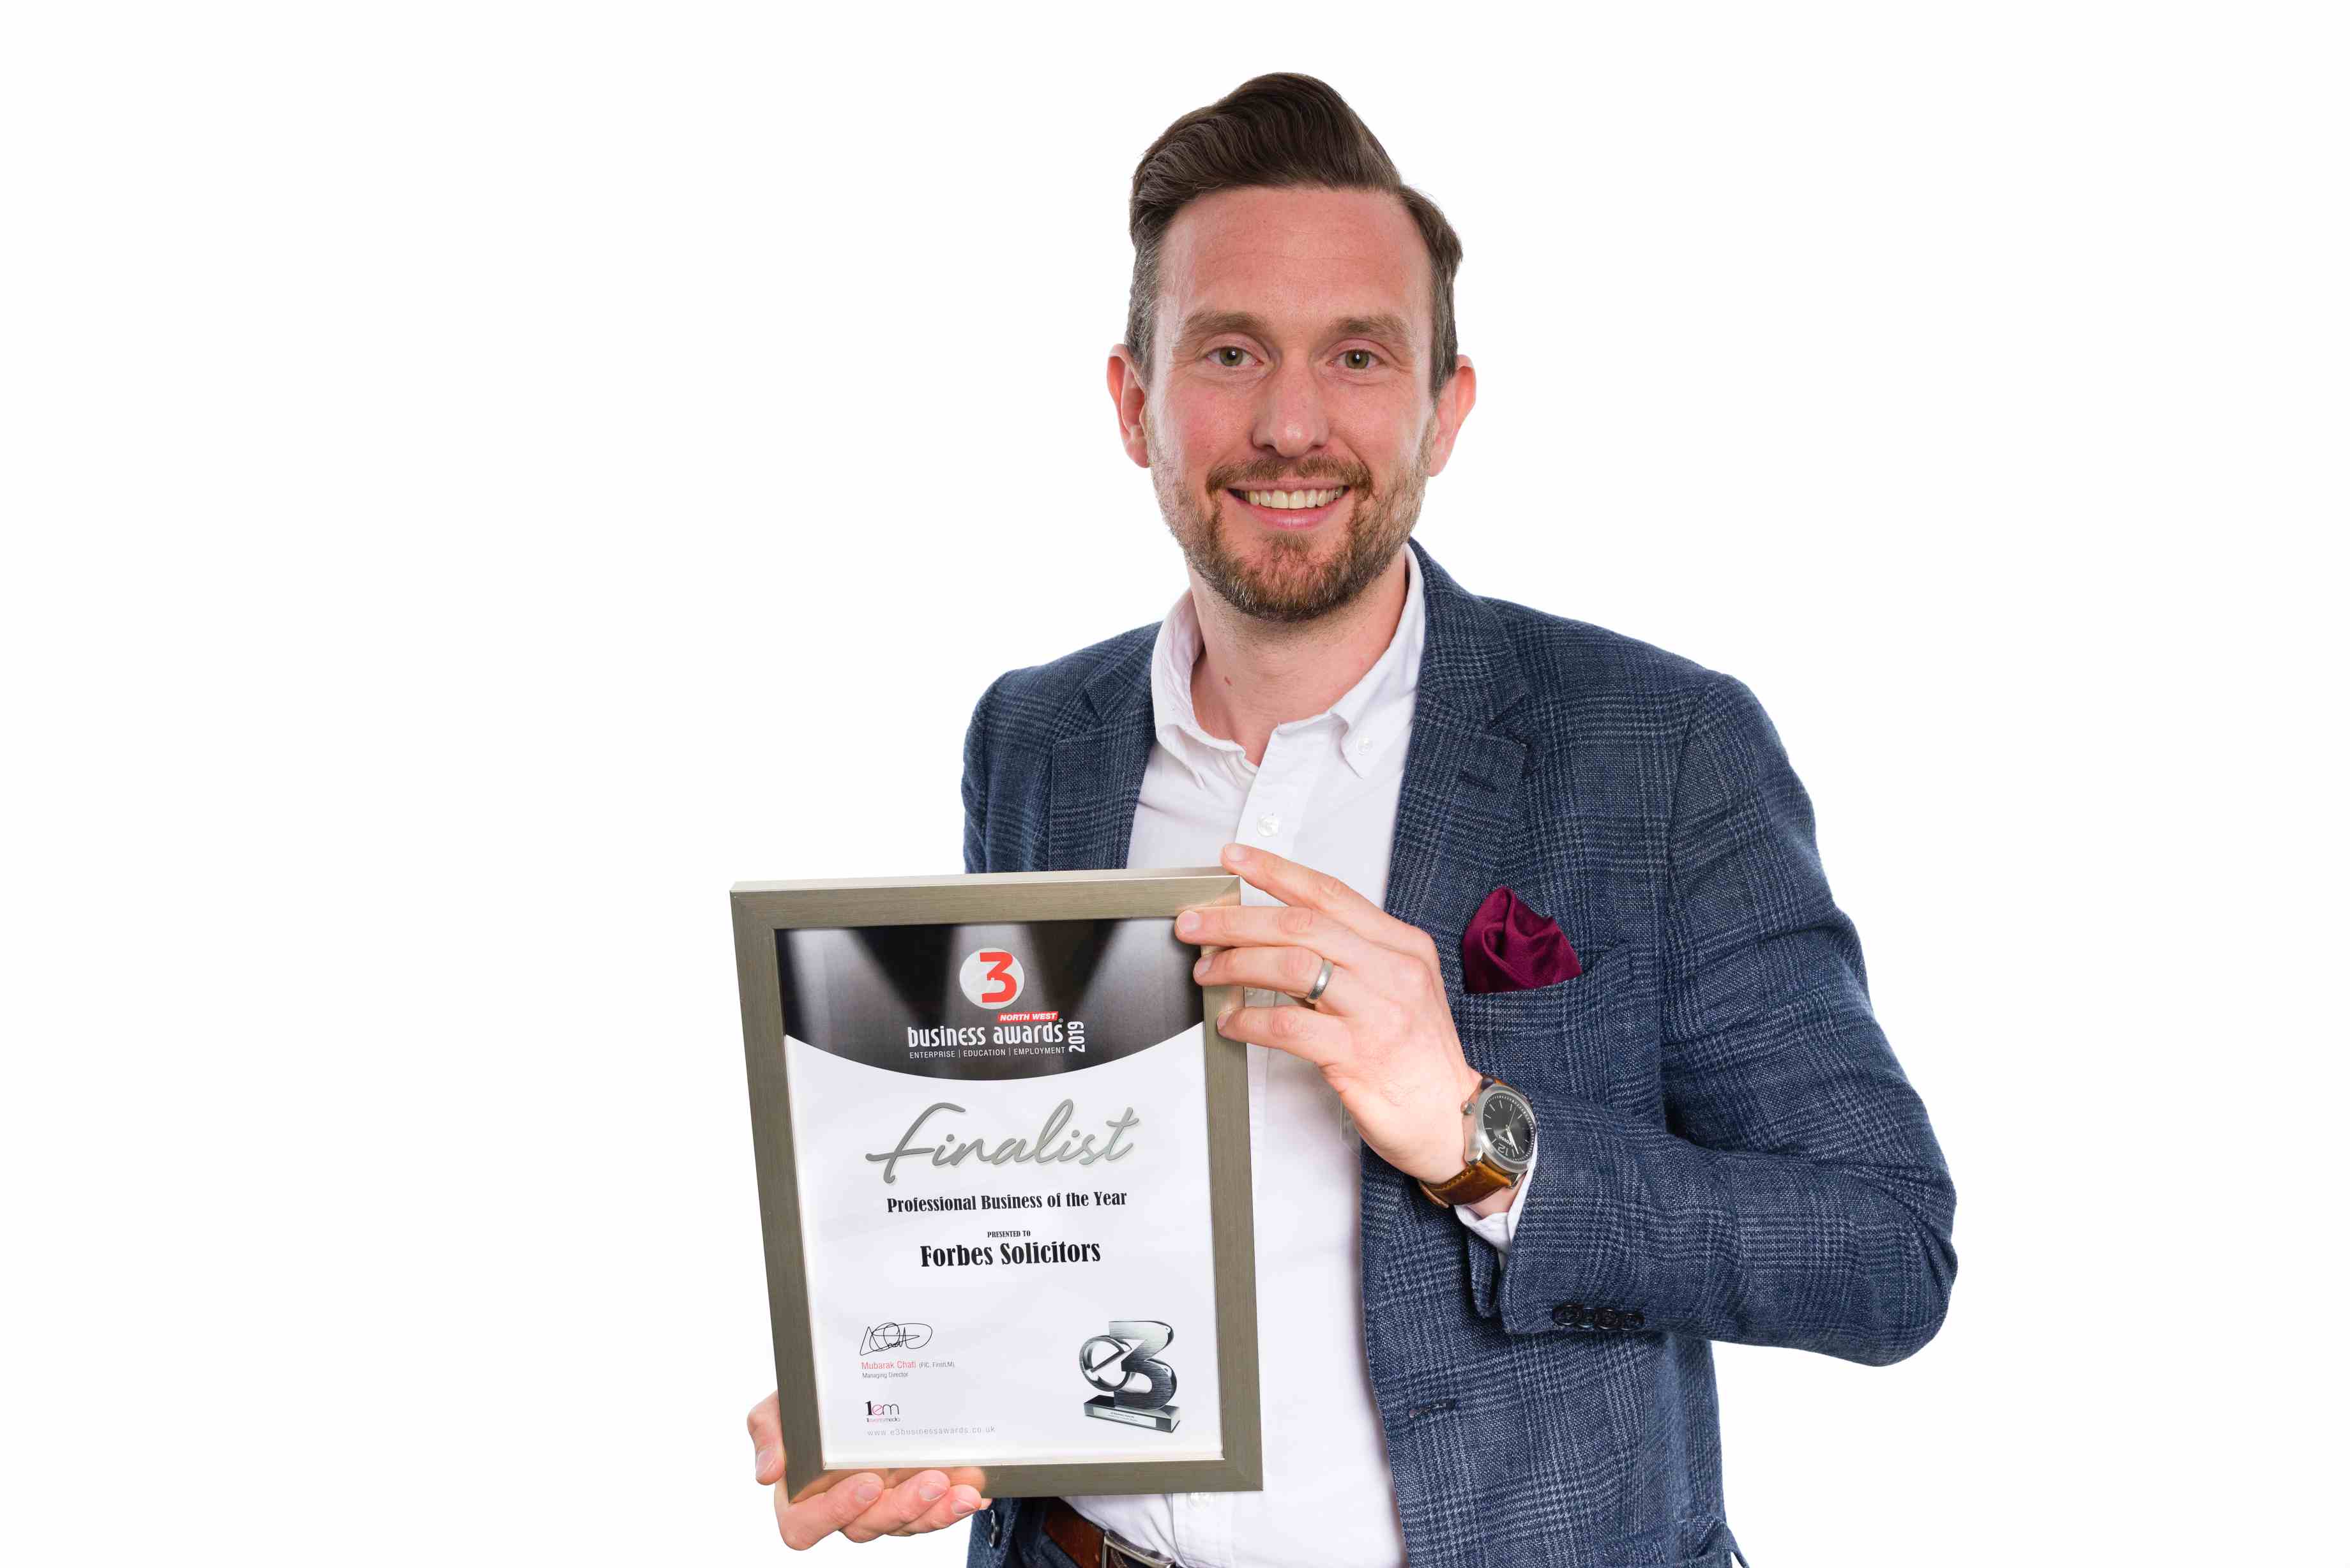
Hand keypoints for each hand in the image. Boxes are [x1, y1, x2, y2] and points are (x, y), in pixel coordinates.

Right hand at [747, 1390, 990, 1546]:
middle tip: (934, 1480)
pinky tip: (977, 1490)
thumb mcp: (779, 1406)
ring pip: (907, 1524)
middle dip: (904, 1507)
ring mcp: (881, 1506)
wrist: (847, 1382)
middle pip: (868, 1527)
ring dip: (938, 1512)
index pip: (805, 1527)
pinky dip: (957, 1502)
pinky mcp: (913, 1497)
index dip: (836, 1511)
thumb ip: (769, 1432)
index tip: (868, 1482)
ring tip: (964, 1490)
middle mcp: (843, 1509)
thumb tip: (767, 1474)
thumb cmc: (806, 1401)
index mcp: (801, 1498)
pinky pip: (935, 1510)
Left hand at [1180, 843, 1488, 1192]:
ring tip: (1208, 971)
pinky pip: (1287, 1026)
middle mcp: (1393, 971)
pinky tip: (1231, 1021)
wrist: (1453, 1119)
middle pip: (1302, 925)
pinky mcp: (1357, 1056)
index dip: (1276, 871)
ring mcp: (1377, 1012)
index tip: (1235, 859)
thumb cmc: (1418, 1055)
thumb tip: (1272, 938)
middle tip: (1197, 925)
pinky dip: (1249, 1020)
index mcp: (1402, 945)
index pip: (1330, 894)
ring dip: (1237, 964)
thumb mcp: (1395, 988)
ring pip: (1291, 966)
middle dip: (1238, 920)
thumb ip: (1347, 959)